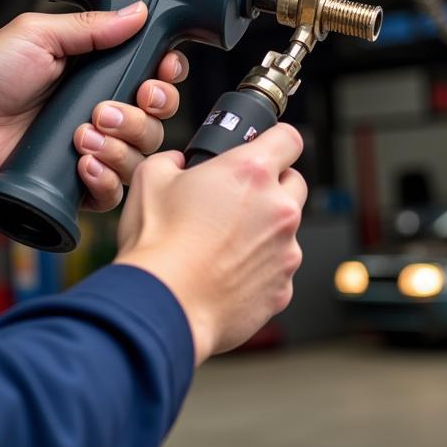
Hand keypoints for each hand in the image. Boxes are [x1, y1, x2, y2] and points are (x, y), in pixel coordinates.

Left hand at [0, 4, 188, 211]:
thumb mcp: (39, 35)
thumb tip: (139, 10)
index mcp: (100, 72)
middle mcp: (103, 110)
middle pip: (156, 119)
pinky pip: (114, 192)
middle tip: (110, 109)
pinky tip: (83, 163)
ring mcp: (92, 147)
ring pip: (140, 155)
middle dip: (144, 114)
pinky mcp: (77, 183)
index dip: (165, 79)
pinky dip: (107, 179)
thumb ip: (93, 25)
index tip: (159, 75)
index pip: (155, 78)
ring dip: (121, 146)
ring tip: (84, 135)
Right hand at [115, 124, 306, 364]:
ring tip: (223, 244)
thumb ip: (173, 160)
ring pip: (286, 230)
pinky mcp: (283, 289)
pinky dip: (259, 269)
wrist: (160, 307)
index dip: (276, 140)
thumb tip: (179, 163)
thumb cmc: (157, 245)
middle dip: (274, 186)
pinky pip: (277, 269)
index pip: (289, 139)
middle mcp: (278, 209)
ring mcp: (286, 251)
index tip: (266, 148)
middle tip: (239, 199)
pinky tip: (226, 274)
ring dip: (265, 231)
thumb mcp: (151, 178)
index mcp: (252, 173)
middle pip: (295, 184)